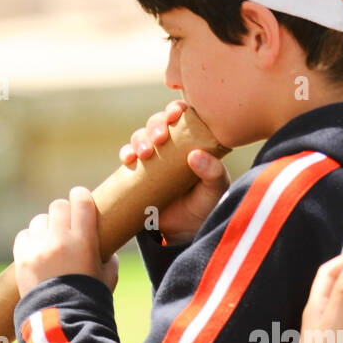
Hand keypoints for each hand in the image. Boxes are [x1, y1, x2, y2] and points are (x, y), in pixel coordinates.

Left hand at [13, 187, 118, 298]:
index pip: (81, 201)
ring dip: (47, 227)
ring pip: (40, 220)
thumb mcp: (108, 276)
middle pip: (58, 207)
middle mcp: (59, 240)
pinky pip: (24, 235)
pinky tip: (39, 251)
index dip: (81, 196)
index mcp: (84, 241)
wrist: (62, 321)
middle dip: (64, 213)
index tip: (81, 199)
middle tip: (67, 224)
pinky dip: (32, 240)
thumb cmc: (91, 300)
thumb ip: (109, 257)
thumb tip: (107, 249)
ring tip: (52, 242)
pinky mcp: (22, 258)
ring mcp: (38, 248)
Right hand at [120, 99, 229, 243]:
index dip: (176, 109)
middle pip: (159, 122)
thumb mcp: (215, 189)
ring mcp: (154, 157)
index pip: (184, 116)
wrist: (184, 232)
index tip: (174, 116)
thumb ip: (213, 173)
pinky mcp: (139, 171)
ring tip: (145, 153)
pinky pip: (129, 156)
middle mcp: (172, 144)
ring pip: (142, 136)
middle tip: (159, 138)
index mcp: (193, 141)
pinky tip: (129, 159)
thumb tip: (195, 156)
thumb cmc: (206, 205)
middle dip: (156, 125)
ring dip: (140, 139)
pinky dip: (126, 153)